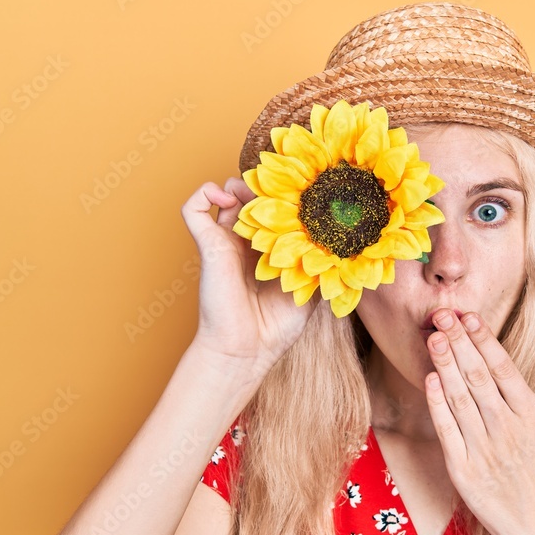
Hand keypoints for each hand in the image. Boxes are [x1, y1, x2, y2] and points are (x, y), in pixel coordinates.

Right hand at [180, 179, 316, 374]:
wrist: (249, 349)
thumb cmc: (277, 326)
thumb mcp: (312, 288)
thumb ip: (322, 262)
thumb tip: (342, 239)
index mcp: (269, 250)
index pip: (273, 211)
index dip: (283, 198)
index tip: (301, 192)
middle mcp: (245, 242)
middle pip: (249, 196)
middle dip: (264, 188)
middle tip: (281, 192)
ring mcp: (224, 241)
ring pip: (222, 194)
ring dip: (237, 185)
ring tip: (255, 196)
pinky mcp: (207, 245)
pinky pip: (192, 208)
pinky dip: (203, 193)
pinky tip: (225, 200)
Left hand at [422, 309, 534, 534]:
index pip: (505, 370)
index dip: (485, 341)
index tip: (471, 318)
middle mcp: (508, 430)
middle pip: (478, 377)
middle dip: (458, 342)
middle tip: (443, 314)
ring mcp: (484, 450)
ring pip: (459, 398)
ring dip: (445, 365)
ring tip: (434, 336)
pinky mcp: (464, 472)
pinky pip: (447, 431)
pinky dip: (437, 405)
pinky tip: (430, 380)